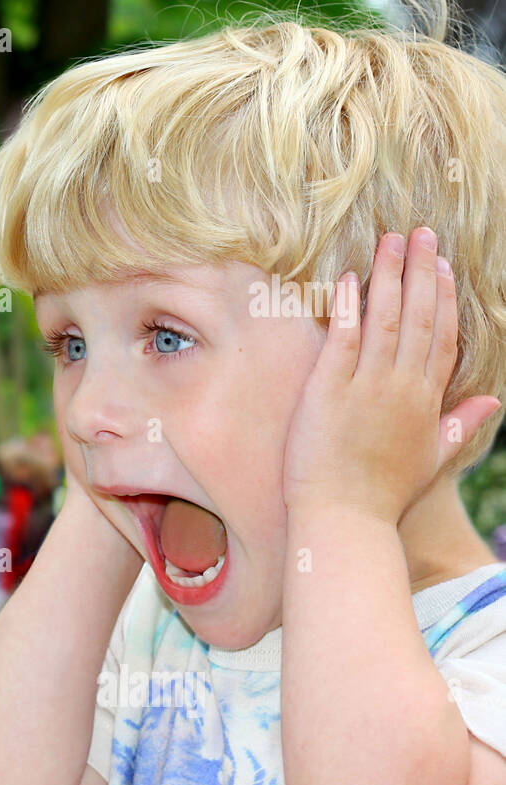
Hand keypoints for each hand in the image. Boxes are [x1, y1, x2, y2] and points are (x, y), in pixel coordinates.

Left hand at [283, 228, 500, 523]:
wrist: (345, 519)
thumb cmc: (383, 493)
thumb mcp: (433, 457)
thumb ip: (461, 423)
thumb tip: (492, 400)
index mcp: (427, 399)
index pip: (443, 336)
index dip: (444, 297)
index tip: (442, 265)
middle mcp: (402, 386)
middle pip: (420, 317)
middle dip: (421, 270)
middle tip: (419, 232)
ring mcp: (366, 386)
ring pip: (386, 319)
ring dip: (389, 276)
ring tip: (388, 240)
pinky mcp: (329, 390)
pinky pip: (343, 340)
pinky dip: (347, 308)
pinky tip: (347, 279)